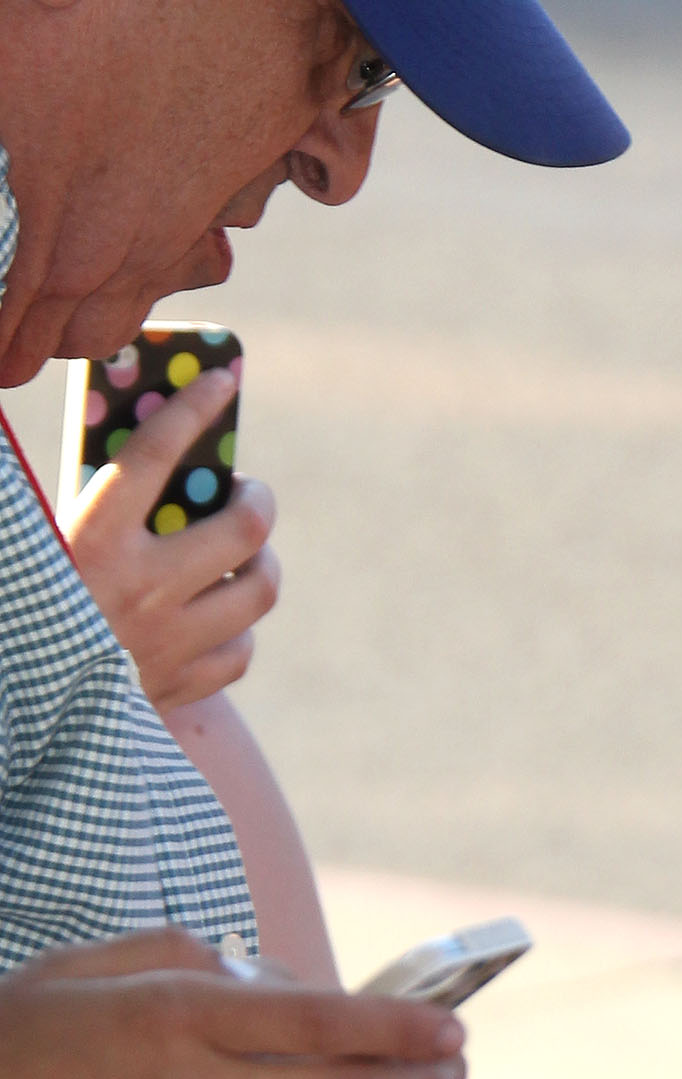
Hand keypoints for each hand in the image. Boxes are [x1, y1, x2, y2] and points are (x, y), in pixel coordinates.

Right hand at [65, 367, 279, 711]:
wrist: (18, 700)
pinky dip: (236, 630)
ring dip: (260, 564)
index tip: (224, 379)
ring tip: (244, 555)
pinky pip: (241, 649)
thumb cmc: (35, 602)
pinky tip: (218, 617)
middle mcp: (139, 587)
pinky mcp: (180, 685)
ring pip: (260, 588)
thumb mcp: (50, 539)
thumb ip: (103, 505)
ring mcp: (166, 640)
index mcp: (90, 535)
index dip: (196, 407)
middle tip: (247, 493)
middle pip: (245, 528)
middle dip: (257, 500)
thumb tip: (167, 457)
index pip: (156, 452)